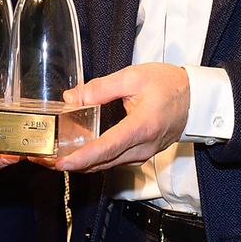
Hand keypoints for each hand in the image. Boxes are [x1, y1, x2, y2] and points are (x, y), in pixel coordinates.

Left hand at [49, 64, 189, 172]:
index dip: (81, 157)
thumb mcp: (134, 76)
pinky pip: (114, 161)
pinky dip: (94, 160)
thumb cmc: (169, 85)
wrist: (197, 99)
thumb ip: (101, 88)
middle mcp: (143, 147)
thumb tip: (72, 98)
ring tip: (53, 158)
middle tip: (43, 159)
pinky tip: (77, 153)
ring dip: (81, 163)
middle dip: (72, 164)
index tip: (60, 162)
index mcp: (142, 127)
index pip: (107, 148)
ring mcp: (143, 154)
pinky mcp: (142, 154)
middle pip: (102, 162)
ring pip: (107, 165)